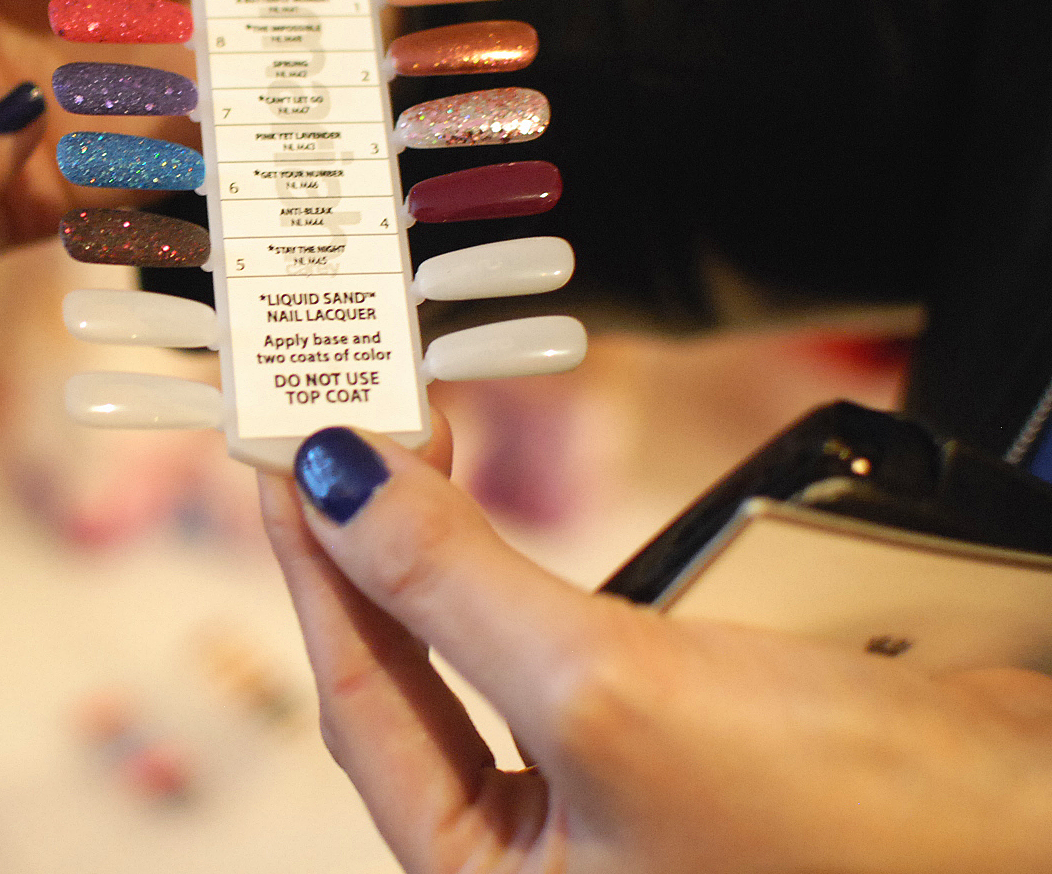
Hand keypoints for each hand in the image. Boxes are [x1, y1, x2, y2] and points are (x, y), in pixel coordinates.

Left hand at [261, 419, 1051, 872]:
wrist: (1048, 829)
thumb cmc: (843, 825)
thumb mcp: (605, 695)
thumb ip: (452, 586)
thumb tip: (334, 481)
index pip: (360, 707)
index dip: (313, 571)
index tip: (282, 456)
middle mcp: (540, 860)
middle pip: (410, 681)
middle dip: (374, 553)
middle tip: (341, 428)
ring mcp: (609, 803)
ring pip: (485, 651)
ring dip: (447, 548)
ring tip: (405, 441)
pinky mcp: (677, 741)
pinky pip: (568, 638)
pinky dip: (535, 564)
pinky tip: (504, 503)